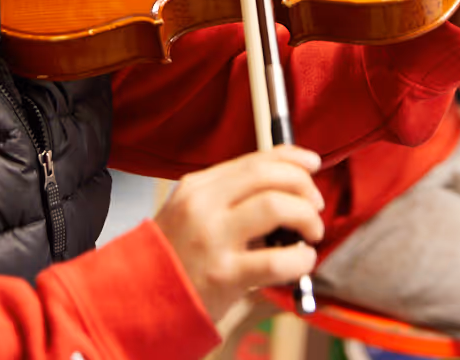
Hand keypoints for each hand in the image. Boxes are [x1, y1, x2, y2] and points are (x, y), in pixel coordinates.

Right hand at [154, 145, 324, 321]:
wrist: (144, 301)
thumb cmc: (176, 259)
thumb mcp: (193, 214)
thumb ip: (231, 198)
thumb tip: (287, 187)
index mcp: (198, 187)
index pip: (255, 159)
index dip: (292, 158)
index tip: (313, 163)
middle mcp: (204, 206)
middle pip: (269, 176)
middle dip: (304, 187)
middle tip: (314, 205)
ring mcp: (213, 239)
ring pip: (276, 206)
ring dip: (306, 217)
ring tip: (310, 234)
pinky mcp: (224, 275)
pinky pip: (277, 260)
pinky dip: (301, 259)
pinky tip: (301, 262)